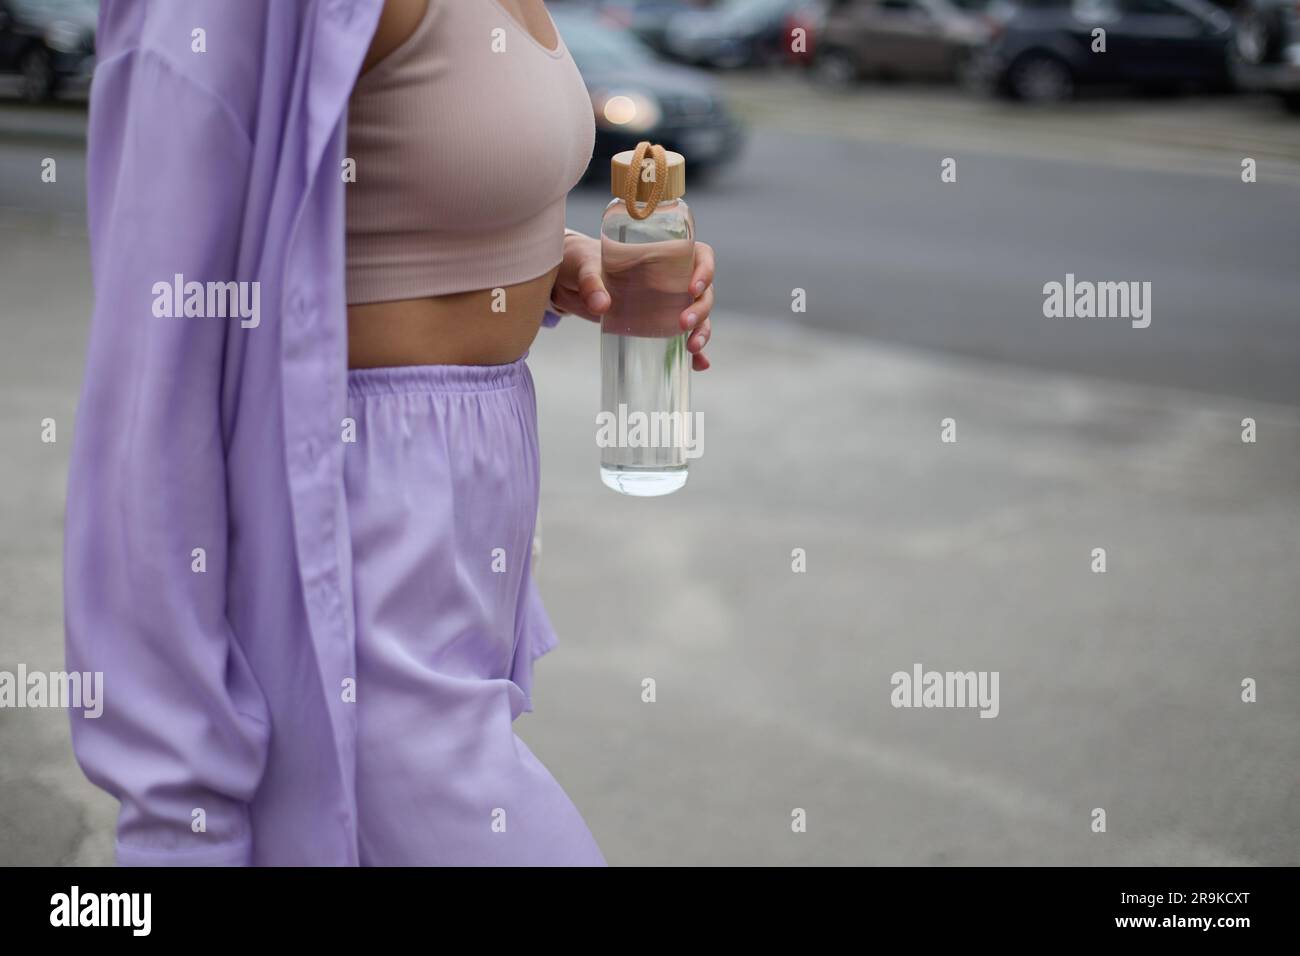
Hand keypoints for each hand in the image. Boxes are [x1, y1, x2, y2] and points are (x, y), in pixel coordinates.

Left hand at [551, 231, 714, 370]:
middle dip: (701, 309)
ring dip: (702, 331)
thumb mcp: (584, 266)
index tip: (693, 288)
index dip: (705, 270)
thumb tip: (601, 305)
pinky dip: (694, 353)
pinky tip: (699, 365)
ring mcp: (667, 303)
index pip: (699, 256)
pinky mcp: (657, 323)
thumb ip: (591, 282)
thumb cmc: (582, 262)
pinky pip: (682, 337)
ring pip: (699, 315)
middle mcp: (672, 278)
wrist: (570, 280)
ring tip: (692, 348)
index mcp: (663, 254)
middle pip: (703, 291)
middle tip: (684, 323)